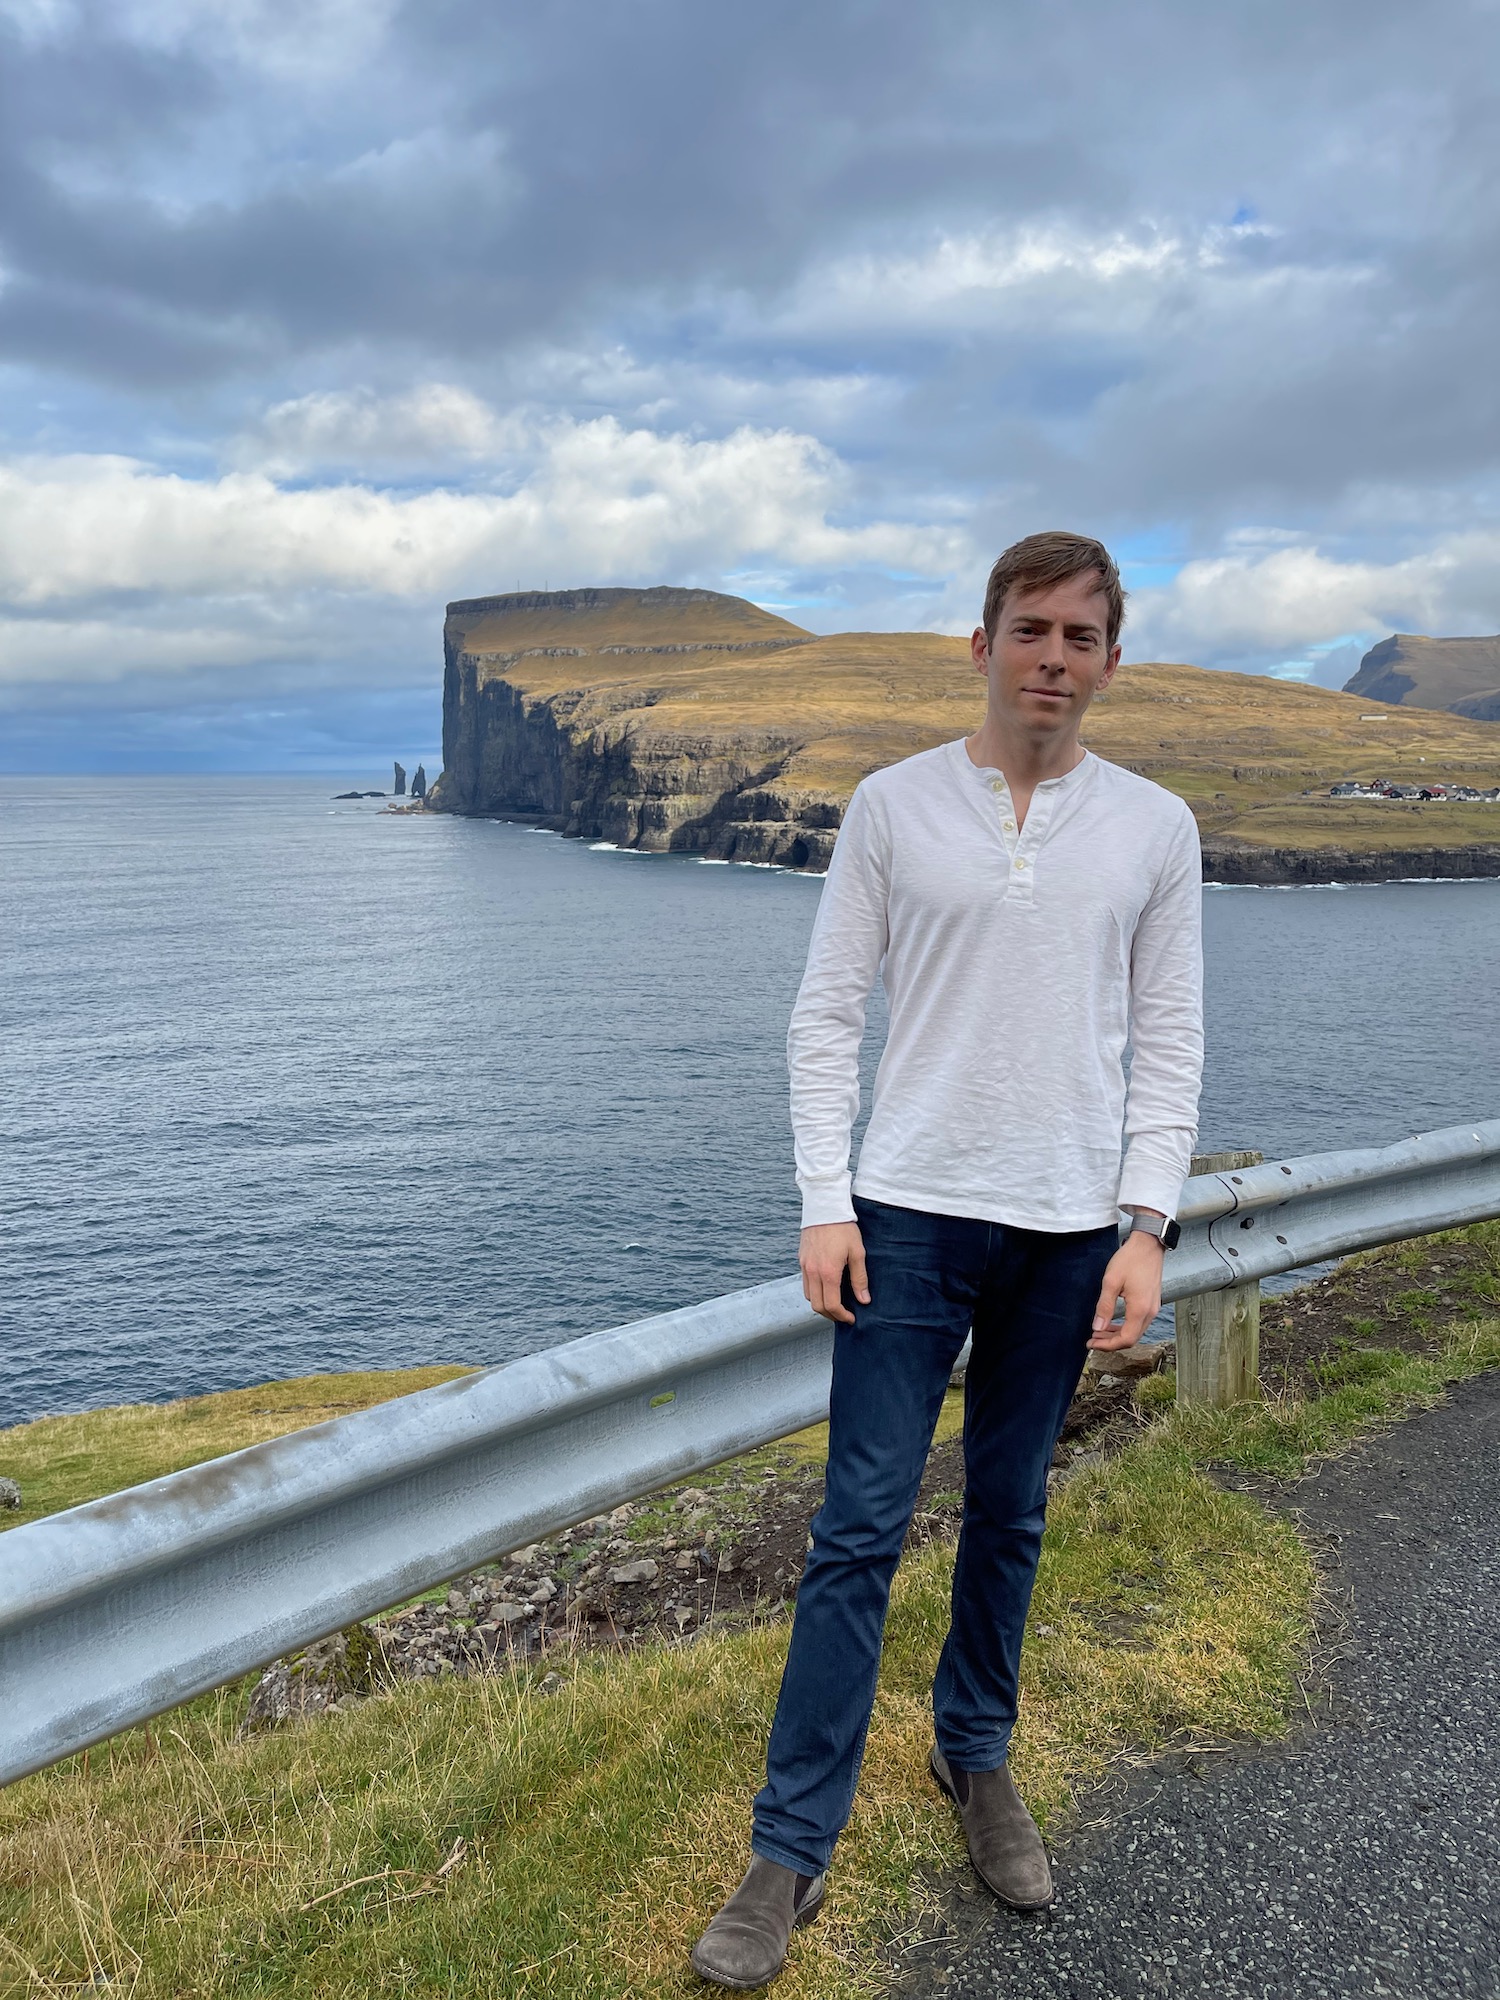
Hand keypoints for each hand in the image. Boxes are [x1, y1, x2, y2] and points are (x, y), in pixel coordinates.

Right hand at [800, 1222, 869, 1323]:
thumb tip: (864, 1300)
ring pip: (808, 1296)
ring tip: (835, 1302)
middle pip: (817, 1306)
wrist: (824, 1207)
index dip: (841, 1316)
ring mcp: (804, 1266)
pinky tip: (826, 1287)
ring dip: (821, 1304)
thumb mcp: (858, 1252)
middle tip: (843, 1315)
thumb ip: (859, 1278)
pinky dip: (814, 1291)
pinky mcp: (801, 1260)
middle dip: (830, 1315)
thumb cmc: (843, 1228)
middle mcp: (813, 1272)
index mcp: (828, 1272)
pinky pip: (805, 1283)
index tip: (851, 1318)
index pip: (831, 1305)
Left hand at [1089, 1231, 1164, 1349]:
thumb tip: (1097, 1328)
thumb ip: (1104, 1307)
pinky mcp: (1152, 1303)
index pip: (1125, 1339)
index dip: (1107, 1345)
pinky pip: (1139, 1323)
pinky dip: (1125, 1326)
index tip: (1091, 1343)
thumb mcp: (1111, 1282)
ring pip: (1135, 1332)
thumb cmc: (1130, 1260)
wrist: (1148, 1245)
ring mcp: (1153, 1308)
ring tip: (1099, 1331)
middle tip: (1092, 1339)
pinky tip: (1112, 1322)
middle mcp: (1150, 1312)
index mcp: (1140, 1309)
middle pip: (1131, 1339)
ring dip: (1117, 1335)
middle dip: (1110, 1342)